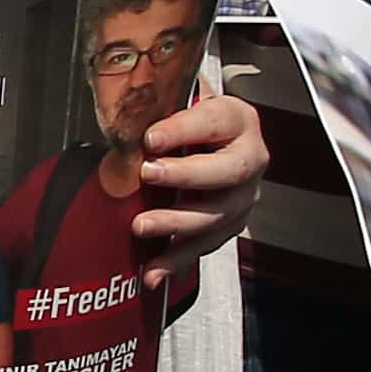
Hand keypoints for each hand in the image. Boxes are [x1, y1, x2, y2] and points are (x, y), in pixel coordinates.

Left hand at [128, 85, 266, 265]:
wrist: (206, 137)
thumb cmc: (185, 117)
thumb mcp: (176, 99)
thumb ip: (156, 102)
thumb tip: (120, 109)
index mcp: (236, 119)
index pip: (214, 121)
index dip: (183, 130)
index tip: (150, 138)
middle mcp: (249, 157)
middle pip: (229, 171)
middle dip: (187, 175)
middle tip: (148, 174)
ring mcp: (243, 195)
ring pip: (218, 214)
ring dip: (178, 224)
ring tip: (141, 226)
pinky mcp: (229, 224)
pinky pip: (205, 246)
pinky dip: (177, 261)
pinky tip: (153, 272)